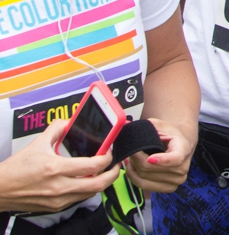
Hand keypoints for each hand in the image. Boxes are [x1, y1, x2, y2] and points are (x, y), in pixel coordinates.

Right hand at [0, 121, 119, 212]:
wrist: (0, 190)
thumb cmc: (16, 169)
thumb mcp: (37, 143)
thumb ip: (57, 128)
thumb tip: (71, 121)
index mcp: (55, 168)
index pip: (93, 165)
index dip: (107, 157)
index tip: (109, 151)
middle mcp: (59, 186)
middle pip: (98, 184)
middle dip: (113, 173)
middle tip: (115, 165)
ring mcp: (58, 200)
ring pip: (91, 194)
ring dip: (102, 183)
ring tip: (104, 172)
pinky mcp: (55, 207)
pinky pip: (79, 199)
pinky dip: (87, 190)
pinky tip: (87, 180)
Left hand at [123, 117, 193, 192]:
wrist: (181, 144)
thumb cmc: (170, 134)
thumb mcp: (160, 125)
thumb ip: (146, 126)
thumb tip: (126, 125)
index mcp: (184, 149)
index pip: (175, 159)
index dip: (161, 160)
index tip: (149, 158)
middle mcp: (183, 168)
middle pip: (151, 169)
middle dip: (136, 159)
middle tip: (129, 151)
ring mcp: (176, 181)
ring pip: (144, 178)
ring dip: (133, 168)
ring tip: (130, 158)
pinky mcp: (168, 188)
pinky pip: (144, 186)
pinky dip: (134, 177)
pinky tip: (133, 167)